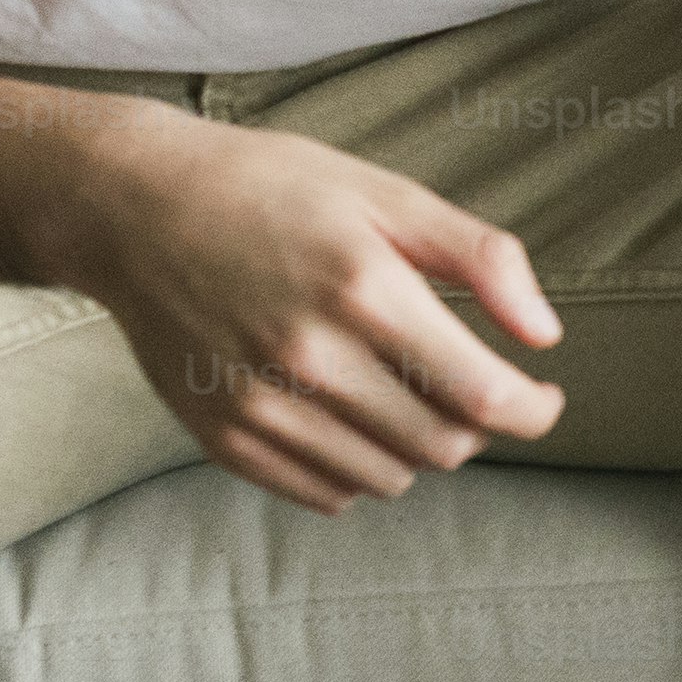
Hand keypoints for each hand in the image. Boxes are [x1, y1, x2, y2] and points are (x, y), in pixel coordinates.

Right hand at [42, 112, 568, 512]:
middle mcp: (310, 357)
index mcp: (364, 289)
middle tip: (470, 386)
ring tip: (403, 393)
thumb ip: (482, 260)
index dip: (533, 410)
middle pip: (441, 445)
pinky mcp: (220, 435)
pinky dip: (356, 469)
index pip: (481, 395)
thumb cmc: (274, 189)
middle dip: (477, 426)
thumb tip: (546, 335)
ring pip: (386, 478)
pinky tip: (349, 416)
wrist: (135, 208)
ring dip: (417, 449)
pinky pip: (322, 492)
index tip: (542, 398)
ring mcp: (259, 404)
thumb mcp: (389, 195)